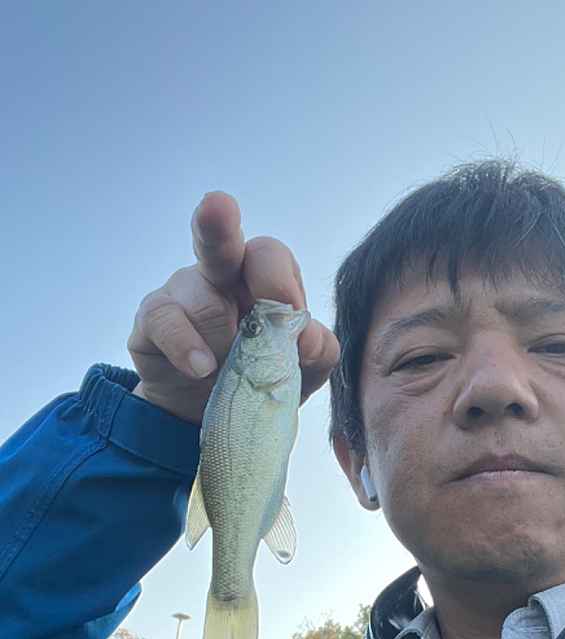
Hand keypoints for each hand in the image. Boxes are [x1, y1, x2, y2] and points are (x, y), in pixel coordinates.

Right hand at [128, 192, 339, 425]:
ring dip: (223, 340)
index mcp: (261, 277)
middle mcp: (219, 274)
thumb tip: (306, 337)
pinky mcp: (152, 317)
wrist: (206, 413)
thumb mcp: (303, 369)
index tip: (292, 319)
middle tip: (217, 205)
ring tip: (226, 371)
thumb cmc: (260, 378)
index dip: (280, 285)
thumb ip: (316, 349)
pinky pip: (165, 320)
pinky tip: (201, 367)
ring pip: (202, 300)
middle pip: (221, 242)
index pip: (270, 257)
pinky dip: (186, 345)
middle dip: (219, 224)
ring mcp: (183, 291)